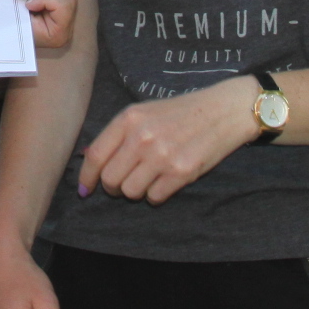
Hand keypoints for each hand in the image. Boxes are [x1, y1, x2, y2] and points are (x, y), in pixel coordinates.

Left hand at [78, 76, 256, 204]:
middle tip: (124, 183)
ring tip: (148, 178)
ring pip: (130, 192)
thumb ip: (118, 134)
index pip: (95, 156)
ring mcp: (162, 155)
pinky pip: (154, 198)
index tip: (85, 189)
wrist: (223, 110)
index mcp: (129, 119)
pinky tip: (164, 181)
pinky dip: (156, 195)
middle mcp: (142, 137)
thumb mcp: (144, 112)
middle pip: (110, 179)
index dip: (86, 177)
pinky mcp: (182, 172)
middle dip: (113, 187)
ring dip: (136, 191)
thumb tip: (89, 160)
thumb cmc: (180, 112)